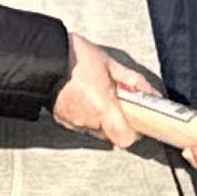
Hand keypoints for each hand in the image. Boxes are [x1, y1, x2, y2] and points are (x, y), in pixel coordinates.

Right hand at [51, 33, 142, 149]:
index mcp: (104, 107)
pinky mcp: (61, 119)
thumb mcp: (111, 65)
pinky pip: (80, 123)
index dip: (133, 133)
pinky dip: (85, 114)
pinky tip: (83, 97)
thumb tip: (150, 92)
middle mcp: (88, 120)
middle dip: (116, 119)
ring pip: (95, 128)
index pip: (125, 139)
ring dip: (99, 116)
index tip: (136, 121)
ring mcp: (73, 121)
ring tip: (96, 95)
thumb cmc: (77, 57)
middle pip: (110, 133)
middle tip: (115, 101)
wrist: (45, 56)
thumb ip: (133, 81)